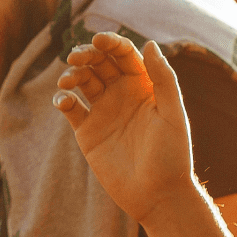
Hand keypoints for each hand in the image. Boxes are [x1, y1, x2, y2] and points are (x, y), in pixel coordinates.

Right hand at [53, 35, 198, 224]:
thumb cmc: (172, 156)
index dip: (111, 43)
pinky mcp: (87, 132)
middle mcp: (122, 95)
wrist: (157, 195)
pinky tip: (64, 101)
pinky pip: (71, 108)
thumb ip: (163, 79)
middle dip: (87, 54)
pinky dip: (63, 100)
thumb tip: (150, 43)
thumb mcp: (173, 114)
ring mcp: (103, 112)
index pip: (124, 55)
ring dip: (72, 74)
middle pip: (100, 63)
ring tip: (68, 79)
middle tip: (77, 56)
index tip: (99, 40)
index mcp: (144, 86)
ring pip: (82, 81)